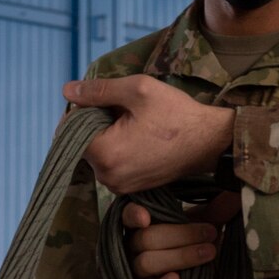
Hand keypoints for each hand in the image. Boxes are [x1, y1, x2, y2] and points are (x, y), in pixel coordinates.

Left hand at [64, 76, 234, 195]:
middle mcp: (107, 177)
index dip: (82, 108)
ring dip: (106, 135)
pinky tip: (138, 136)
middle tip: (123, 109)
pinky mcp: (129, 188)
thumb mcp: (138, 90)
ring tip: (133, 122)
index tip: (104, 99)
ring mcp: (118, 186)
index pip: (69, 128)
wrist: (211, 141)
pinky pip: (110, 164)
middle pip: (81, 142)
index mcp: (104, 154)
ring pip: (96, 153)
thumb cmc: (177, 114)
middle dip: (94, 122)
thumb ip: (99, 90)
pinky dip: (117, 148)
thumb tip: (67, 90)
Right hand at [121, 193, 237, 278]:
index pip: (126, 216)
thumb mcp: (203, 225)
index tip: (146, 217)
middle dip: (181, 235)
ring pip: (147, 262)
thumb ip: (215, 212)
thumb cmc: (192, 244)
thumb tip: (235, 197)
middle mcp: (132, 247)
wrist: (197, 277)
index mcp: (141, 225)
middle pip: (146, 239)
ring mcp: (135, 272)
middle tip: (211, 232)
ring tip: (209, 252)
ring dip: (180, 256)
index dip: (133, 215)